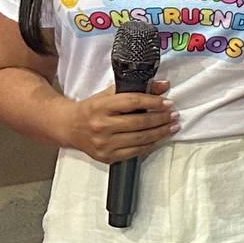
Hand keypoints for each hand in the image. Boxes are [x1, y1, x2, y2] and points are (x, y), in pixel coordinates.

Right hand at [58, 78, 176, 163]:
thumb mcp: (109, 95)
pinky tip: (159, 139)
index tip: (168, 103)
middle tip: (174, 115)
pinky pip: (135, 152)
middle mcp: (101, 126)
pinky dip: (150, 145)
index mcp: (100, 106)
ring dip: (160, 133)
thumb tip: (163, 86)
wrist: (69, 127)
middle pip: (139, 122)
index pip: (133, 102)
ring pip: (140, 139)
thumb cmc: (91, 109)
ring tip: (172, 126)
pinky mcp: (107, 156)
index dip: (153, 102)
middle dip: (161, 119)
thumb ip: (136, 89)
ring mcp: (104, 143)